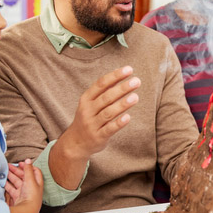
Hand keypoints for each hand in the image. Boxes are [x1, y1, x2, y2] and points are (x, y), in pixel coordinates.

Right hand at [9, 161, 43, 212]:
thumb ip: (28, 169)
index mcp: (37, 182)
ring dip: (10, 176)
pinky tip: (2, 180)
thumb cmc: (31, 196)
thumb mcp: (30, 180)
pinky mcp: (17, 197)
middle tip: (8, 165)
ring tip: (4, 171)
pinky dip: (7, 184)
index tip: (21, 163)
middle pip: (23, 176)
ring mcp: (23, 192)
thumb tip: (28, 160)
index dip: (28, 166)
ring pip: (16, 182)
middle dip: (16, 170)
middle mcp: (31, 187)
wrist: (26, 211)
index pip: (34, 171)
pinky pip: (11, 188)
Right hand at [50, 66, 140, 188]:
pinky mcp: (98, 137)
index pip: (101, 84)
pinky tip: (128, 117)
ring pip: (108, 112)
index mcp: (86, 99)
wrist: (75, 142)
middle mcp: (87, 110)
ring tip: (136, 97)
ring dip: (122, 104)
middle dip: (122, 88)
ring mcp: (92, 124)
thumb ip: (104, 90)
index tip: (129, 69)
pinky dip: (118, 123)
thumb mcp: (90, 103)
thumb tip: (121, 73)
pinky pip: (109, 129)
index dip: (115, 76)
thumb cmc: (88, 118)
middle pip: (106, 97)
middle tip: (137, 81)